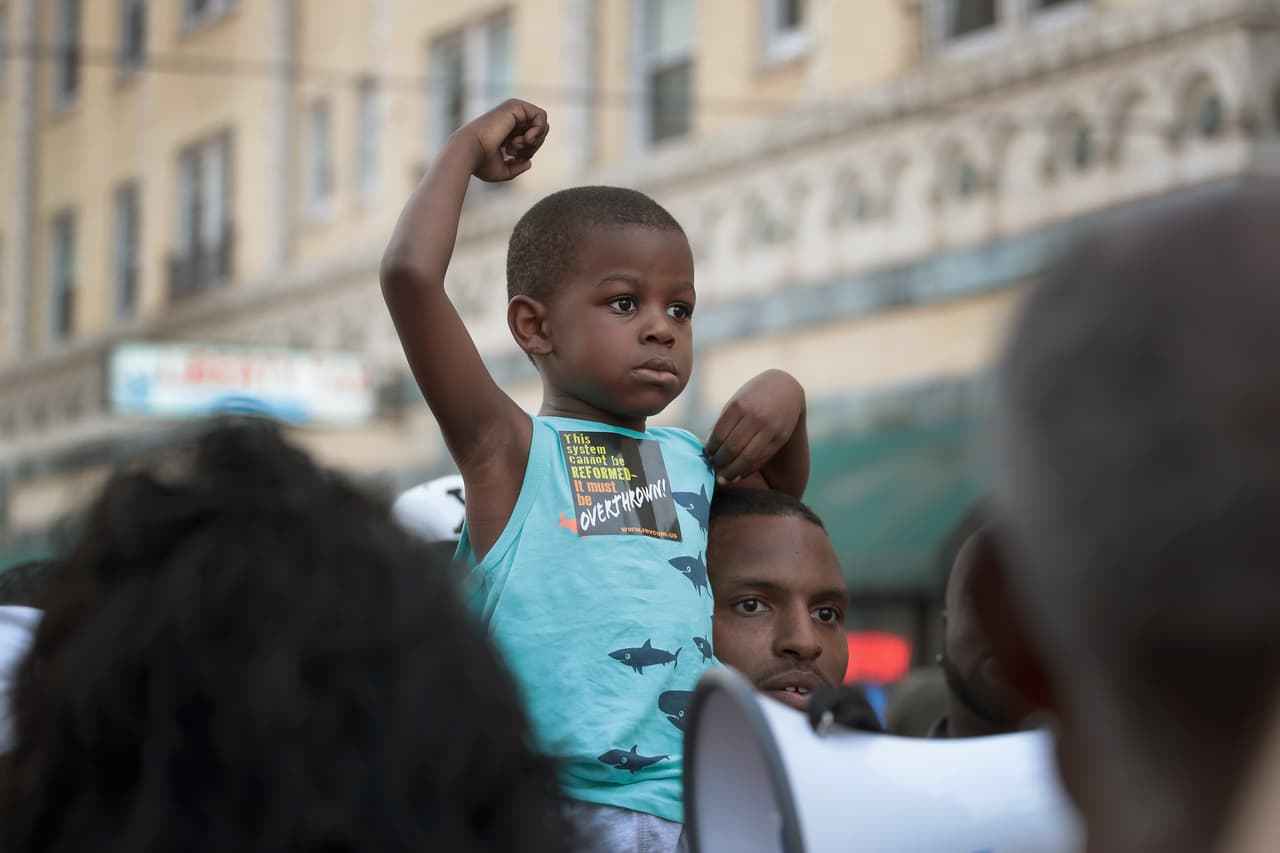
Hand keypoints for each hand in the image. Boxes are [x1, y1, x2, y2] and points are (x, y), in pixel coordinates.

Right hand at [451, 99, 549, 182]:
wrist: (469, 151)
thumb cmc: (481, 163)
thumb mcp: (502, 171)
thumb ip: (516, 167)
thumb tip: (529, 162)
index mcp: (505, 131)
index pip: (530, 140)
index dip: (528, 152)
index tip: (512, 156)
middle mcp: (509, 119)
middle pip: (538, 132)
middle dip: (533, 146)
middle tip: (515, 151)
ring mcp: (512, 111)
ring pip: (541, 124)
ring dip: (535, 139)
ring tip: (517, 144)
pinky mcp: (515, 106)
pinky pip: (541, 116)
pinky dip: (538, 131)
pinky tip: (525, 139)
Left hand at [705, 370, 804, 484]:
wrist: (785, 388)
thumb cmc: (753, 396)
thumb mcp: (736, 401)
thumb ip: (723, 423)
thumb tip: (708, 447)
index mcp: (739, 405)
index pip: (719, 434)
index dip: (710, 449)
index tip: (707, 454)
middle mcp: (755, 417)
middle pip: (732, 448)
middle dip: (719, 462)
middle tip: (713, 468)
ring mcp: (769, 429)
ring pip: (747, 458)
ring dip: (732, 471)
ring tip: (722, 478)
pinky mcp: (779, 439)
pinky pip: (761, 459)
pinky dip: (747, 470)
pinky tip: (737, 474)